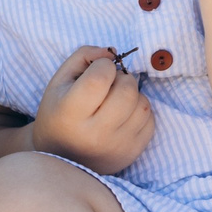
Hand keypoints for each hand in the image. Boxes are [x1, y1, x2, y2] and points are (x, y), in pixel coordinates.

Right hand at [31, 46, 155, 171]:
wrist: (61, 158)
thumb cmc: (60, 112)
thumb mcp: (60, 80)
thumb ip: (84, 56)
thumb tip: (113, 52)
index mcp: (70, 114)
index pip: (100, 78)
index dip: (103, 65)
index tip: (96, 71)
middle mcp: (94, 134)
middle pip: (128, 90)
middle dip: (122, 78)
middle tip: (109, 85)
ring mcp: (116, 146)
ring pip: (143, 104)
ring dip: (132, 95)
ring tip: (115, 102)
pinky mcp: (132, 153)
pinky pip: (150, 120)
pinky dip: (140, 112)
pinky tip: (123, 116)